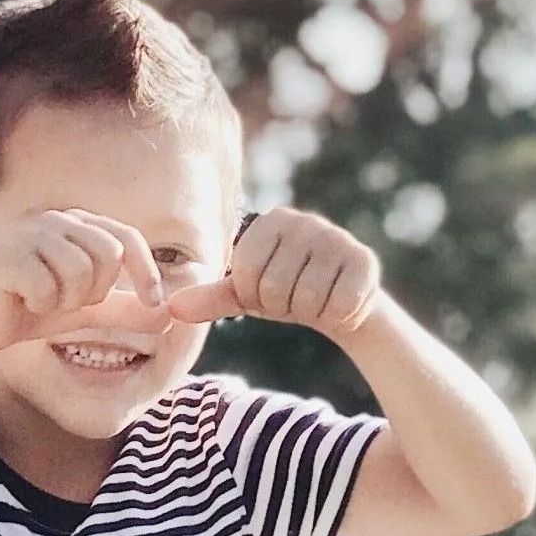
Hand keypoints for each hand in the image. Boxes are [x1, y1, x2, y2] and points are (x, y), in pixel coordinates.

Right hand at [0, 210, 168, 356]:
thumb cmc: (34, 310)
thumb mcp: (88, 312)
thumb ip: (125, 311)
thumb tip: (169, 317)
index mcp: (79, 226)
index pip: (127, 239)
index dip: (147, 273)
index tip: (155, 305)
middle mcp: (57, 220)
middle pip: (108, 256)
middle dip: (95, 292)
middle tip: (68, 302)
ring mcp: (30, 233)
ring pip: (79, 272)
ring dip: (65, 302)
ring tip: (43, 301)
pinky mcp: (7, 255)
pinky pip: (46, 287)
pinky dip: (40, 305)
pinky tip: (23, 301)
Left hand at [166, 209, 380, 334]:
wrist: (341, 303)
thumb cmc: (285, 293)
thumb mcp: (244, 295)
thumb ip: (209, 298)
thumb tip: (171, 307)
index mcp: (269, 222)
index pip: (244, 275)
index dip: (254, 296)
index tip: (267, 291)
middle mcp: (304, 221)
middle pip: (274, 289)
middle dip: (281, 306)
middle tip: (294, 296)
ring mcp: (337, 237)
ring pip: (305, 300)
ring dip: (309, 312)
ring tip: (316, 297)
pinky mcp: (365, 260)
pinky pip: (337, 305)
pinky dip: (336, 315)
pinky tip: (339, 300)